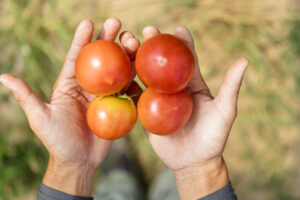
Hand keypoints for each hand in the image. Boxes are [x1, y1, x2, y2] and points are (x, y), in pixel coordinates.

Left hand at [0, 18, 138, 196]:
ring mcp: (105, 94)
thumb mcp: (40, 119)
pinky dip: (135, 76)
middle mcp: (88, 85)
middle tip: (117, 23)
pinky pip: (127, 88)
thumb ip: (26, 97)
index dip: (81, 40)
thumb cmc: (57, 141)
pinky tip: (142, 64)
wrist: (79, 161)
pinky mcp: (118, 105)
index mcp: (69, 84)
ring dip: (126, 54)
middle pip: (100, 58)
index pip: (76, 58)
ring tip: (133, 41)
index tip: (88, 22)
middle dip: (108, 39)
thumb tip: (4, 76)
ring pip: (117, 69)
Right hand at [142, 26, 247, 198]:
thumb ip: (231, 87)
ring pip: (146, 75)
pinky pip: (136, 96)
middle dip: (155, 45)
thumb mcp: (225, 111)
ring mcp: (158, 100)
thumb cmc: (213, 137)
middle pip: (162, 63)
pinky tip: (120, 72)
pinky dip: (128, 83)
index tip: (177, 28)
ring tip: (129, 44)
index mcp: (192, 85)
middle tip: (148, 31)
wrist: (194, 162)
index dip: (182, 43)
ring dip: (137, 59)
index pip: (186, 59)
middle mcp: (173, 89)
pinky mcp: (146, 112)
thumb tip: (244, 60)